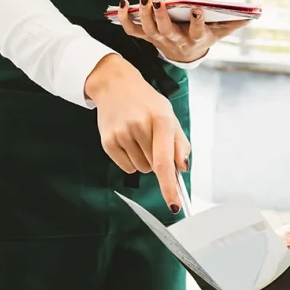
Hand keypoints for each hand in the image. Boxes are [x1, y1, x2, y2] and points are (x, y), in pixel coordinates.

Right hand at [84, 53, 189, 211]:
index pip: (164, 161)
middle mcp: (139, 126)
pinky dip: (131, 160)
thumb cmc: (146, 102)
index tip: (174, 204)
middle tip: (152, 138)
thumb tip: (182, 168)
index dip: (169, 186)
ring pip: (141, 169)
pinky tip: (129, 140)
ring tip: (139, 136)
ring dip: (144, 159)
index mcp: (161, 119)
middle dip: (157, 160)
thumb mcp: (169, 115)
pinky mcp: (107, 141)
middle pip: (154, 167)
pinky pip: (126, 167)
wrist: (115, 85)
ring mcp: (121, 134)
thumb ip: (179, 143)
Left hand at [115, 0, 249, 63]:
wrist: (186, 54)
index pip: (196, 31)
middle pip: (166, 30)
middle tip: (158, 0)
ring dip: (143, 14)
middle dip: (161, 16)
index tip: (197, 9)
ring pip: (148, 29)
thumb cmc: (204, 37)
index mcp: (194, 38)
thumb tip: (254, 15)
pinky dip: (124, 19)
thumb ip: (234, 22)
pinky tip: (123, 4)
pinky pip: (132, 30)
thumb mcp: (221, 32)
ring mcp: (158, 39)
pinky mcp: (147, 36)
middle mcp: (175, 40)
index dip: (197, 21)